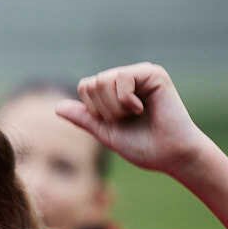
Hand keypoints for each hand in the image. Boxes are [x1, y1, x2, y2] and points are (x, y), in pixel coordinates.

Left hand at [55, 63, 213, 179]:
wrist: (171, 155)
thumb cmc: (143, 146)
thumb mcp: (106, 132)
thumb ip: (85, 118)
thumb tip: (56, 107)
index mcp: (116, 90)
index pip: (86, 86)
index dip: (93, 109)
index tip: (115, 122)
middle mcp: (128, 78)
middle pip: (92, 83)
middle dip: (103, 109)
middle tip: (127, 119)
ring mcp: (141, 73)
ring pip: (104, 80)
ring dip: (114, 107)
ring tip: (135, 114)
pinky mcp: (153, 73)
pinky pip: (122, 78)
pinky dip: (125, 100)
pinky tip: (142, 108)